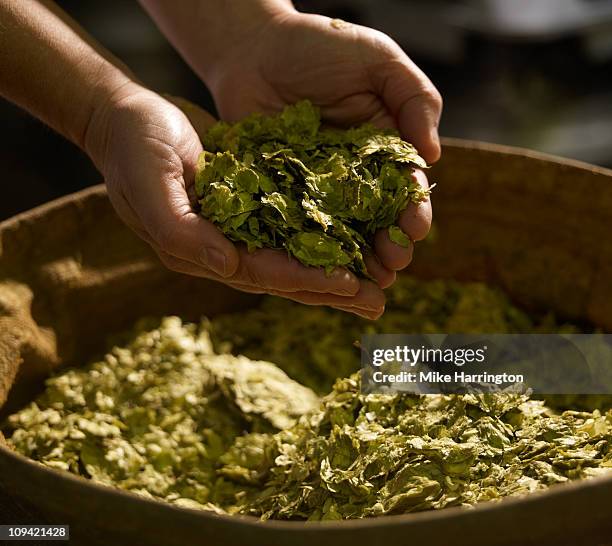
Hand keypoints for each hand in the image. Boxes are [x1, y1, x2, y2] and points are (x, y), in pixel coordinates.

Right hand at [85, 83, 384, 318]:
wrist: (128, 118)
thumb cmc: (133, 148)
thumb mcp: (147, 185)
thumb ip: (181, 231)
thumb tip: (228, 266)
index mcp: (200, 252)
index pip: (260, 272)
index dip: (304, 279)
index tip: (348, 284)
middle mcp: (223, 248)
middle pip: (285, 275)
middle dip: (332, 289)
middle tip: (378, 302)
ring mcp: (239, 228)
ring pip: (294, 256)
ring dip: (336, 270)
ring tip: (378, 283)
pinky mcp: (251, 204)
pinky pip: (293, 226)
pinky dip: (324, 235)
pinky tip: (356, 240)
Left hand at [204, 11, 439, 283]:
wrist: (253, 47)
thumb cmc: (320, 46)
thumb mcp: (378, 60)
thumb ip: (414, 99)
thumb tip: (432, 155)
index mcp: (384, 148)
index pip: (406, 187)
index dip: (413, 209)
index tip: (415, 228)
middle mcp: (354, 176)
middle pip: (377, 219)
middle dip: (389, 244)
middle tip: (393, 265)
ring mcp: (317, 189)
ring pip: (342, 231)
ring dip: (355, 258)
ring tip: (366, 281)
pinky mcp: (282, 194)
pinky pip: (297, 225)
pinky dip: (309, 249)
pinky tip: (318, 269)